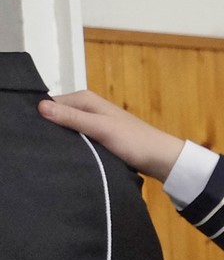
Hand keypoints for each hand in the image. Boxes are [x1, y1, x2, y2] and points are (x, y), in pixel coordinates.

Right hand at [40, 91, 187, 180]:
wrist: (161, 160)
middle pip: (56, 116)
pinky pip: (75, 138)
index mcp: (85, 99)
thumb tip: (39, 106)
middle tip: (32, 146)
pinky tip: (60, 155)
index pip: (49, 103)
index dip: (38, 116)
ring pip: (65, 128)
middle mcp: (86, 107)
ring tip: (44, 152)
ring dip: (57, 138)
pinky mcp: (96, 137)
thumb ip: (73, 118)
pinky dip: (69, 145)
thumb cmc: (134, 142)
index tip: (25, 133)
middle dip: (46, 128)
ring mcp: (91, 122)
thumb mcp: (101, 128)